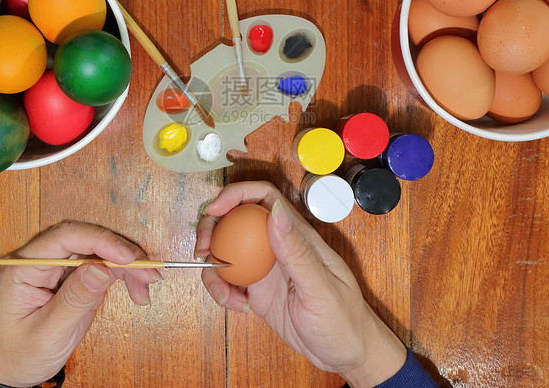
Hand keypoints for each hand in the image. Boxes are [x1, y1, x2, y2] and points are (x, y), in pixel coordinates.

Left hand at [0, 220, 161, 386]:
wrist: (7, 371)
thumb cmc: (16, 354)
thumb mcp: (46, 333)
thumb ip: (74, 300)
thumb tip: (101, 270)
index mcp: (25, 266)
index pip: (65, 237)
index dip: (100, 240)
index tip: (127, 256)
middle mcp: (43, 260)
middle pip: (88, 239)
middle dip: (122, 252)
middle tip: (148, 272)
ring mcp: (60, 268)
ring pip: (101, 251)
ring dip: (128, 264)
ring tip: (148, 284)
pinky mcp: (75, 278)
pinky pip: (104, 266)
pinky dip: (125, 275)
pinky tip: (138, 290)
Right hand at [195, 182, 406, 387]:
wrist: (345, 354)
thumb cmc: (344, 320)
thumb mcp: (321, 289)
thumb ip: (297, 252)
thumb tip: (275, 212)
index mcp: (297, 237)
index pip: (264, 198)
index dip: (236, 195)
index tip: (214, 210)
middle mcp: (278, 247)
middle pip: (236, 220)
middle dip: (212, 229)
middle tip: (202, 251)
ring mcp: (266, 268)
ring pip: (227, 250)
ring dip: (214, 268)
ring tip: (223, 293)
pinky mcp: (257, 290)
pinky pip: (229, 280)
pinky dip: (222, 291)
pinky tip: (236, 307)